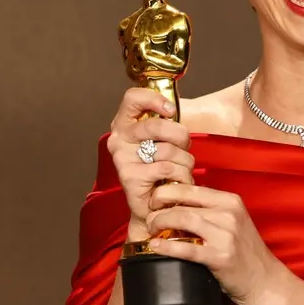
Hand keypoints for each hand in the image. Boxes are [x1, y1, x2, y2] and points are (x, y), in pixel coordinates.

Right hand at [107, 87, 195, 241]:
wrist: (153, 207)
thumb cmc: (161, 169)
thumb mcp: (164, 140)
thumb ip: (166, 122)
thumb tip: (175, 107)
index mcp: (124, 124)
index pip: (133, 98)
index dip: (154, 99)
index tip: (171, 111)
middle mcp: (119, 139)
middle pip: (156, 125)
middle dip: (181, 136)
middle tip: (183, 147)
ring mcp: (122, 159)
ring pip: (167, 150)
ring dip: (184, 161)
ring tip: (181, 170)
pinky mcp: (130, 177)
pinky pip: (167, 168)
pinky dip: (181, 176)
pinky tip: (178, 182)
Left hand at [142, 184, 289, 304]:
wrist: (264, 280)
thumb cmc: (243, 251)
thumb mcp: (232, 221)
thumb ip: (210, 209)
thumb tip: (177, 200)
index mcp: (230, 201)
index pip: (190, 188)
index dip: (166, 192)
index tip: (154, 202)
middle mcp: (229, 213)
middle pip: (183, 203)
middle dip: (159, 209)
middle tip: (148, 217)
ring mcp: (226, 235)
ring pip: (183, 219)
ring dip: (160, 223)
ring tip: (151, 230)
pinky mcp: (221, 257)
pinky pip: (186, 248)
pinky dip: (166, 247)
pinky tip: (155, 246)